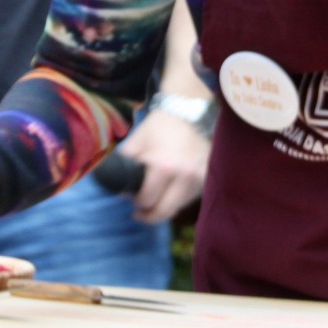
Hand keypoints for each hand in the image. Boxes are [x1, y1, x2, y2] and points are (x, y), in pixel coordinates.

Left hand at [119, 108, 210, 223]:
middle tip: (139, 213)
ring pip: (178, 207)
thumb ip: (125, 164)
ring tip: (154, 203)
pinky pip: (189, 198)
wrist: (190, 112)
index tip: (131, 198)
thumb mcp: (136, 141)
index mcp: (163, 167)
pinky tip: (169, 194)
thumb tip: (119, 187)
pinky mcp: (207, 179)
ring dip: (164, 208)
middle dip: (149, 215)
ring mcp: (198, 179)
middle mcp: (184, 176)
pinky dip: (177, 199)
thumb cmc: (160, 126)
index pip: (147, 200)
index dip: (136, 202)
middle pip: (164, 211)